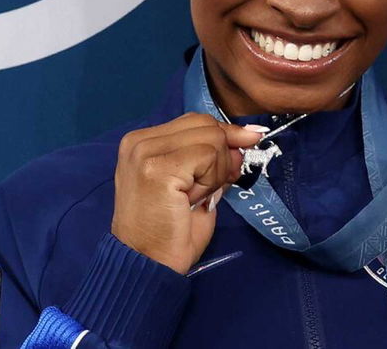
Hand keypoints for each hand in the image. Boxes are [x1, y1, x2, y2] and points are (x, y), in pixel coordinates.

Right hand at [111, 113, 264, 274]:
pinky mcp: (158, 168)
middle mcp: (139, 141)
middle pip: (205, 124)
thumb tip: (244, 139)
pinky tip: (194, 198)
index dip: (225, 134)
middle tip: (213, 186)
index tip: (247, 142)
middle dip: (223, 154)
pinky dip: (211, 178)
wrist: (147, 265)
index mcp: (142, 142)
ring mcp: (146, 152)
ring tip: (195, 196)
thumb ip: (214, 160)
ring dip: (216, 170)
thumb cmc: (169, 234)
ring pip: (211, 138)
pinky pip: (208, 156)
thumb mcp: (195, 186)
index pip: (195, 120)